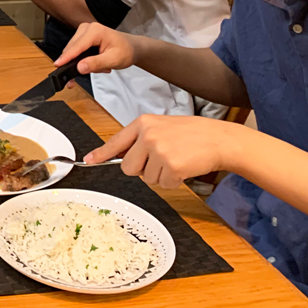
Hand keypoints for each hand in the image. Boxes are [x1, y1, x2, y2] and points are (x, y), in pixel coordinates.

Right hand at [54, 21, 136, 74]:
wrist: (131, 48)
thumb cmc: (125, 51)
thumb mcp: (113, 60)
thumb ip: (96, 63)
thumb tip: (79, 67)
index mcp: (95, 31)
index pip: (77, 46)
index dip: (67, 57)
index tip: (57, 65)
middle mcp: (87, 28)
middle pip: (72, 49)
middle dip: (79, 63)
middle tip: (96, 71)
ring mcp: (83, 32)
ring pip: (74, 51)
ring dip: (83, 62)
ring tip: (102, 66)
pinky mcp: (82, 37)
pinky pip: (77, 51)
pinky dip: (83, 60)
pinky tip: (96, 64)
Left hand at [85, 114, 248, 189]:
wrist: (218, 139)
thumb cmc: (192, 134)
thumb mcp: (162, 127)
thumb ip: (142, 139)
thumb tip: (122, 156)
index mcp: (143, 123)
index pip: (116, 141)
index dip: (101, 153)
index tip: (89, 160)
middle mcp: (147, 135)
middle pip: (128, 167)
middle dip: (142, 170)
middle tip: (160, 161)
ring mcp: (158, 149)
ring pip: (147, 178)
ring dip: (161, 175)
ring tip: (177, 160)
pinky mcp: (170, 165)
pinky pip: (164, 184)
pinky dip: (174, 181)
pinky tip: (184, 167)